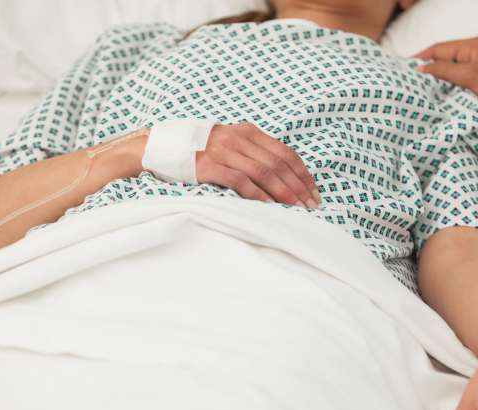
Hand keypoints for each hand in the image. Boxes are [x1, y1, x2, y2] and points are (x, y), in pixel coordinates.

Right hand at [196, 123, 319, 207]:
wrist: (164, 146)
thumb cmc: (203, 150)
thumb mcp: (232, 143)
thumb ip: (255, 153)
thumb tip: (285, 177)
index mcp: (248, 132)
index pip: (285, 153)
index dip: (303, 174)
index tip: (314, 192)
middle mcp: (238, 139)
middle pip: (278, 164)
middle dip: (298, 187)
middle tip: (310, 206)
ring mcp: (223, 151)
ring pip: (263, 172)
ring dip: (283, 193)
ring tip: (296, 209)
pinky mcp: (209, 166)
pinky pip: (240, 181)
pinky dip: (257, 194)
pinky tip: (269, 206)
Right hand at [414, 38, 477, 133]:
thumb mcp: (471, 76)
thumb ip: (445, 71)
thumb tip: (420, 69)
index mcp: (473, 47)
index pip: (439, 49)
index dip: (419, 59)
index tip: (401, 70)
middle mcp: (474, 58)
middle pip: (443, 63)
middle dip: (425, 73)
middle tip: (406, 86)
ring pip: (449, 78)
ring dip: (436, 87)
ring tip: (417, 98)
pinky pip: (458, 90)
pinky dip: (447, 96)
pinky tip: (436, 105)